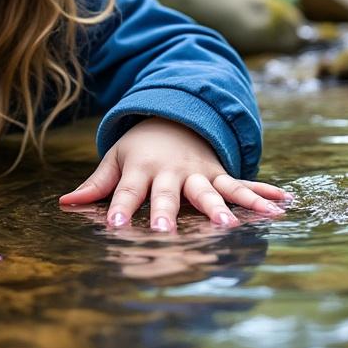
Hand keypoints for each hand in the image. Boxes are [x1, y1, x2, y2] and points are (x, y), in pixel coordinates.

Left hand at [59, 117, 289, 230]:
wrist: (175, 116)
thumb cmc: (139, 147)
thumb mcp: (115, 159)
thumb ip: (96, 184)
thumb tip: (65, 203)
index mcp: (141, 168)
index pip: (128, 191)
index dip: (121, 208)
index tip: (116, 226)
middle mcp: (172, 171)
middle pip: (169, 195)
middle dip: (167, 213)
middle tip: (166, 232)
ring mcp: (198, 173)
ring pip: (211, 191)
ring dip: (222, 207)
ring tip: (232, 224)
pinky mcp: (219, 174)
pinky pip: (241, 184)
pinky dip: (262, 192)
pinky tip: (282, 203)